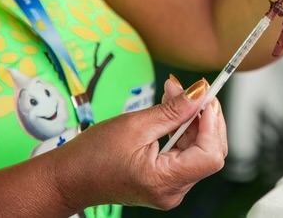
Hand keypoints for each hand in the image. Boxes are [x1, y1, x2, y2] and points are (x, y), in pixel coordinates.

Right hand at [52, 77, 226, 211]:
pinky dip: (183, 131)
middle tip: (192, 90)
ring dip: (193, 121)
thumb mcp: (135, 124)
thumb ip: (173, 110)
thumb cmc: (92, 156)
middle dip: (204, 118)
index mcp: (164, 180)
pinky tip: (172, 112)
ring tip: (175, 95)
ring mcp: (170, 189)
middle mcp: (172, 191)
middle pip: (208, 152)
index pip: (210, 155)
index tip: (206, 97)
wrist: (69, 179)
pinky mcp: (165, 182)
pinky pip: (186, 155)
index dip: (213, 123)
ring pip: (198, 151)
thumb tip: (200, 93)